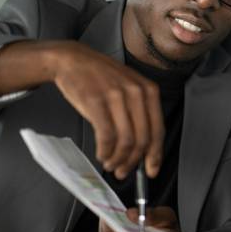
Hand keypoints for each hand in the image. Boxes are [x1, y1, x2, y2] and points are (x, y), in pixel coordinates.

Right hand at [49, 42, 163, 178]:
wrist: (73, 59)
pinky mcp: (96, 102)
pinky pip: (106, 136)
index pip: (158, 130)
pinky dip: (105, 152)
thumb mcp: (129, 87)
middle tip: (123, 171)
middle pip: (142, 139)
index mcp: (149, 90)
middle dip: (133, 162)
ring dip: (118, 159)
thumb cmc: (101, 77)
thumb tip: (145, 148)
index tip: (151, 171)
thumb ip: (139, 113)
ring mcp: (116, 96)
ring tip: (110, 164)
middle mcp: (136, 92)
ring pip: (125, 141)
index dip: (155, 155)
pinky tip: (102, 155)